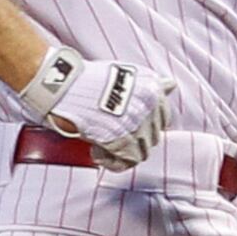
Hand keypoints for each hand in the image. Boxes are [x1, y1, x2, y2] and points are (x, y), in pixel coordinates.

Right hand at [15, 44, 175, 171]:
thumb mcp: (125, 73)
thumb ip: (150, 82)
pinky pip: (126, 162)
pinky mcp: (122, 140)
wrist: (66, 84)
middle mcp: (149, 107)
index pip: (162, 118)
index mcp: (152, 89)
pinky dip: (111, 162)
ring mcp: (138, 125)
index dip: (143, 126)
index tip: (126, 126)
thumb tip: (170, 85)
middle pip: (152, 137)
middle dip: (133, 140)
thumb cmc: (89, 79)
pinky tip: (96, 151)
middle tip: (110, 136)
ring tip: (101, 144)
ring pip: (141, 152)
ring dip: (122, 152)